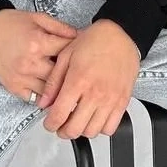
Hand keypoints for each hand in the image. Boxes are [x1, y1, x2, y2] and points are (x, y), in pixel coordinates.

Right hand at [0, 8, 78, 102]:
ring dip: (60, 90)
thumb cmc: (11, 23)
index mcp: (39, 43)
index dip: (78, 52)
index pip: (67, 52)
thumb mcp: (38, 17)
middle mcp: (31, 63)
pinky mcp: (13, 86)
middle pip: (61, 75)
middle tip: (80, 75)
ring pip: (50, 91)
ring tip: (70, 88)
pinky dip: (44, 97)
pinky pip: (34, 98)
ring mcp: (22, 77)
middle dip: (71, 74)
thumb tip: (79, 35)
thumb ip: (59, 27)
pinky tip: (52, 94)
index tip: (84, 54)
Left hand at [38, 20, 140, 139]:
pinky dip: (100, 128)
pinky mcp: (123, 101)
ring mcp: (110, 99)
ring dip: (81, 131)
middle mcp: (95, 93)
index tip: (49, 123)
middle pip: (75, 129)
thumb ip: (53, 82)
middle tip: (60, 125)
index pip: (59, 115)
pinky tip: (94, 118)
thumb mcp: (66, 55)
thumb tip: (43, 102)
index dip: (50, 124)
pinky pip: (111, 127)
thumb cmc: (94, 41)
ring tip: (77, 121)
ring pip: (92, 132)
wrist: (120, 34)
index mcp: (78, 81)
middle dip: (63, 131)